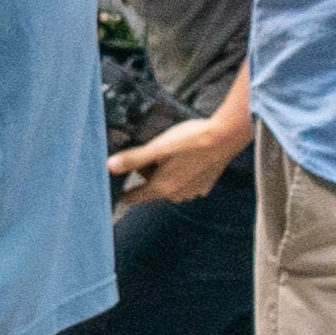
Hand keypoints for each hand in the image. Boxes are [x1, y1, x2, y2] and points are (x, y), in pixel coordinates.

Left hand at [109, 98, 251, 209]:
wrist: (226, 136)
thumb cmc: (191, 140)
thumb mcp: (158, 147)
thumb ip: (133, 158)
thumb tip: (109, 167)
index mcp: (162, 188)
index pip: (134, 197)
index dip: (123, 193)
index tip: (115, 187)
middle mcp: (177, 195)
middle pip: (151, 188)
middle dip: (146, 175)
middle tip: (149, 153)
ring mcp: (193, 191)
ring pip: (168, 185)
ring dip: (164, 174)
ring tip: (167, 153)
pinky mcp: (205, 185)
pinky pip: (185, 183)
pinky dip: (181, 174)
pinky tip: (185, 158)